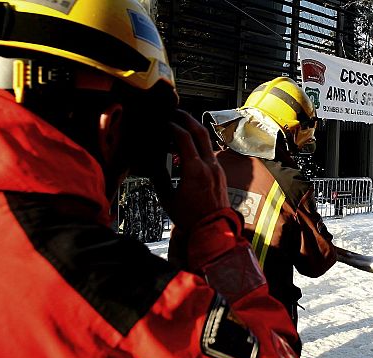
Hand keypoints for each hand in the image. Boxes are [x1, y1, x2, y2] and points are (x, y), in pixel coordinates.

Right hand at [154, 110, 229, 229]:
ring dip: (194, 130)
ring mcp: (217, 168)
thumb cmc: (191, 218)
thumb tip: (151, 165)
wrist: (213, 229)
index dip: (172, 127)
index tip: (163, 123)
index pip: (183, 138)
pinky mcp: (221, 173)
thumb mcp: (167, 198)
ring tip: (182, 126)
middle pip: (200, 132)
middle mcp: (209, 165)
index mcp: (195, 170)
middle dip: (186, 119)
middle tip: (175, 112)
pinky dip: (199, 144)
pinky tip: (190, 147)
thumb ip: (159, 178)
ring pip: (207, 140)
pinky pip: (210, 151)